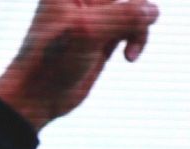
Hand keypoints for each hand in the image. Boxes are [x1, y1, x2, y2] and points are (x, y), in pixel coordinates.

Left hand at [0, 0, 159, 130]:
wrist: (37, 97)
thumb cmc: (51, 61)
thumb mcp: (88, 30)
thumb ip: (124, 15)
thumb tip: (153, 11)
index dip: (123, 2)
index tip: (110, 24)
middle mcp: (81, 0)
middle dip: (135, 10)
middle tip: (138, 27)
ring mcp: (94, 16)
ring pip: (134, 8)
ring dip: (138, 27)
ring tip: (130, 52)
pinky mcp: (103, 36)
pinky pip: (133, 26)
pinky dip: (138, 38)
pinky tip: (129, 57)